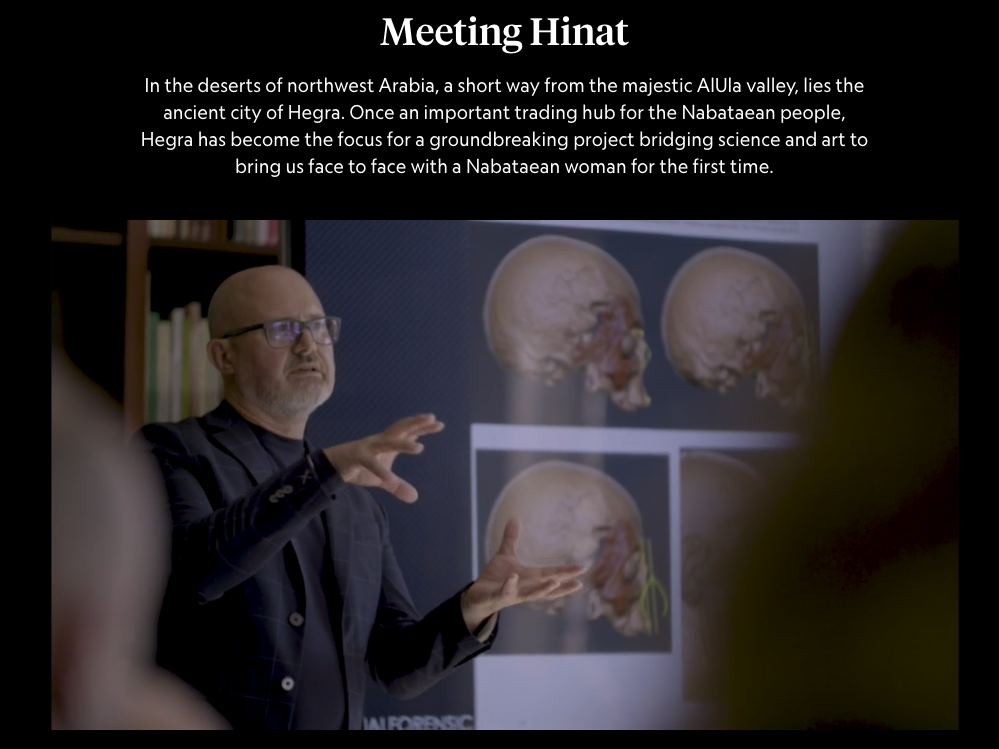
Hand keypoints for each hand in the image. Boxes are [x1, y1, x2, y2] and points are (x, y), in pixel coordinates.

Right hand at [322, 414, 443, 502]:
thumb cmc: (360, 468)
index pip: (408, 431)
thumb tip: (415, 497)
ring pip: (387, 442)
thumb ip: (398, 486)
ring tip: (419, 448)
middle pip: (400, 428)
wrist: (334, 466)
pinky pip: (370, 463)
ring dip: (403, 444)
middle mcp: (380, 441)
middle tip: (432, 418)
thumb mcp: (383, 479)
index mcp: (388, 443)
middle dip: (416, 423)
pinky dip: (380, 471)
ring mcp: (368, 447)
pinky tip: (390, 480)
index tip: (439, 423)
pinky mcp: (357, 457)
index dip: (423, 427)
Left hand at [462, 519, 584, 631]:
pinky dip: (510, 585)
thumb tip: (514, 519)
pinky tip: (514, 577)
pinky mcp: (498, 596)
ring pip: (531, 594)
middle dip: (563, 585)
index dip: (566, 572)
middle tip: (580, 583)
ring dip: (543, 589)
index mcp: (529, 578)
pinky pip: (505, 592)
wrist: (477, 595)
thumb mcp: (505, 556)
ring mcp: (513, 594)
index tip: (582, 568)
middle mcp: (525, 588)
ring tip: (555, 582)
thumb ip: (511, 539)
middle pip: (548, 587)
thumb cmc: (495, 578)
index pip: (551, 574)